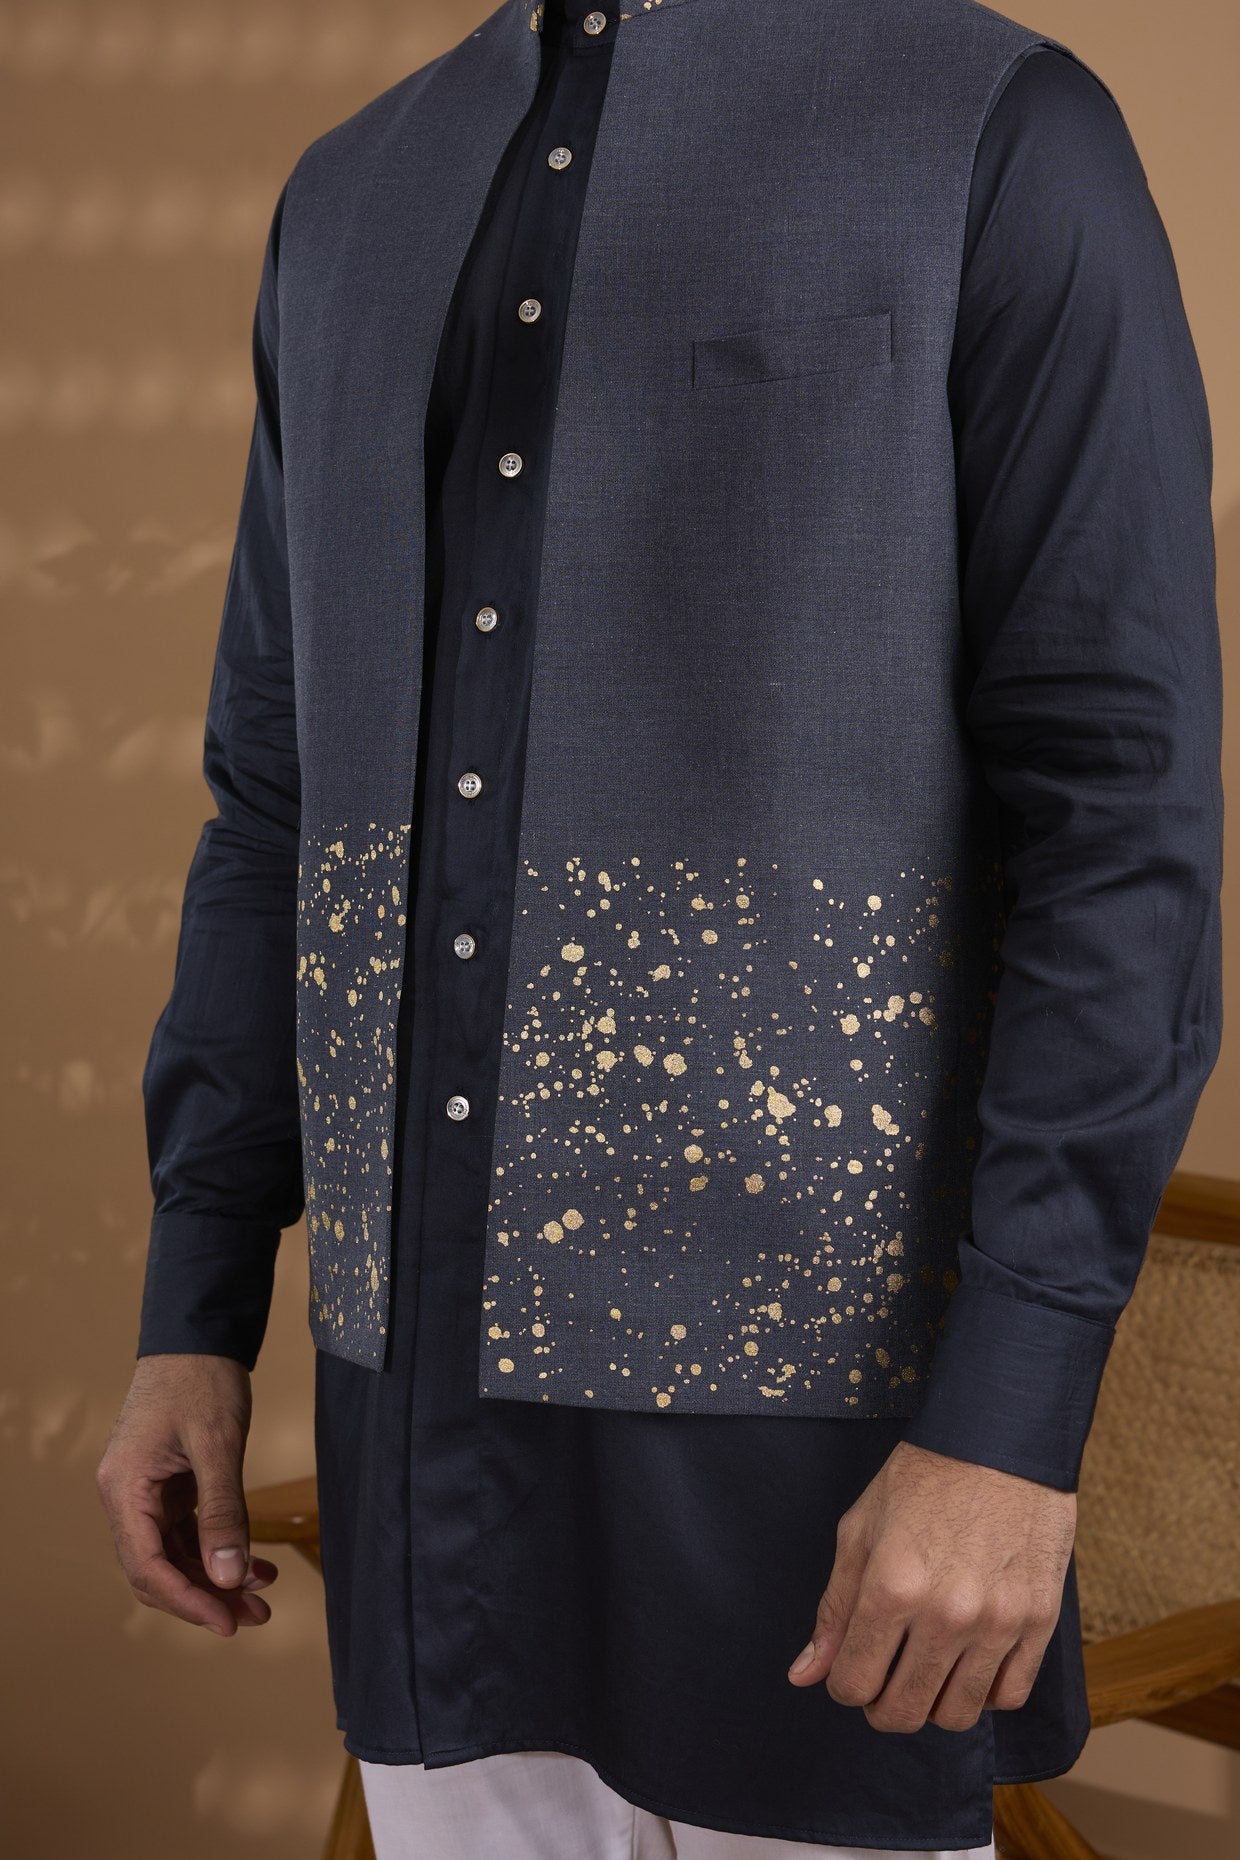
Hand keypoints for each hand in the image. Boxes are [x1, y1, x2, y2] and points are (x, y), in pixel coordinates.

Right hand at [96, 1354, 277, 1635]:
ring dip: (217, 1578)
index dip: (189, 1601)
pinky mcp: (168, 1488)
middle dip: (205, 1597)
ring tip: (264, 1596)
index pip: (149, 1566)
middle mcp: (126, 1497)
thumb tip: (230, 1577)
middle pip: (159, 1570)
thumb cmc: (201, 1379)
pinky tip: (257, 1563)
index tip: (228, 1622)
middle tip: (254, 1618)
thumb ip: (224, 1511)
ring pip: (176, 1556)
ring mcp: (146, 1494)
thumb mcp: (217, 1445)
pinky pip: (188, 1533)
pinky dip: (219, 1550)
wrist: (197, 1336)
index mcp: (125, 1489)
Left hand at [787, 1439, 1074, 1731]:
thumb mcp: (861, 1529)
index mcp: (892, 1586)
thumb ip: (834, 1608)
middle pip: (902, 1712)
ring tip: (926, 1668)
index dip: (842, 1683)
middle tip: (884, 1675)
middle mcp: (946, 1613)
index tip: (850, 1666)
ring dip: (932, 1703)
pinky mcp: (1040, 1621)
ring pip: (956, 1715)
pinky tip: (968, 1661)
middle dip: (881, 1704)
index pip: (853, 1684)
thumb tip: (806, 1674)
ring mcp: (998, 1621)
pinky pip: (1008, 1696)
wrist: (1000, 1438)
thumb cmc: (923, 1478)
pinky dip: (983, 1692)